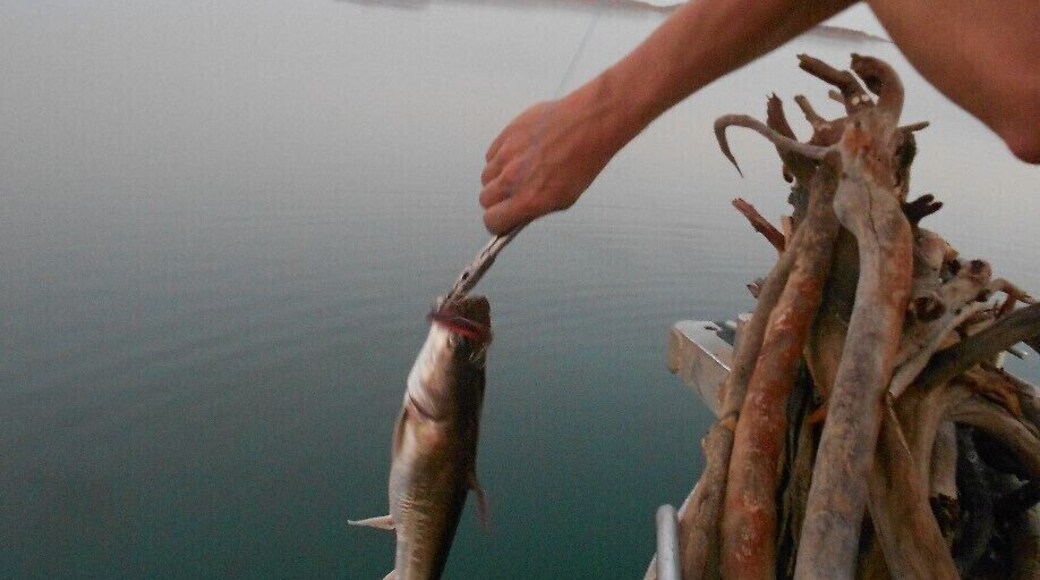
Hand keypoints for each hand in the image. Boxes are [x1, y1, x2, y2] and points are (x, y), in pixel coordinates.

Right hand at [479, 91, 619, 233]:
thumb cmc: (583, 160)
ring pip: (486, 176)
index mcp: (528, 199)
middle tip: (511, 194)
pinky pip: (492, 154)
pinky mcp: (505, 135)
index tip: (501, 219)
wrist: (588, 124)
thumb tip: (518, 214)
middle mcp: (513, 179)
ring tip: (519, 170)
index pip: (492, 220)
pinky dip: (501, 157)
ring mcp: (506, 155)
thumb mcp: (564, 198)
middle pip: (485, 199)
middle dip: (496, 200)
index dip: (497, 221)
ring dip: (497, 177)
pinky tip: (520, 153)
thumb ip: (535, 208)